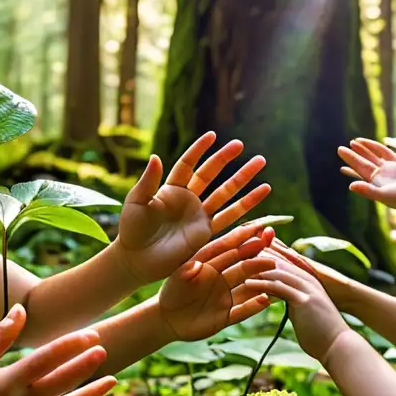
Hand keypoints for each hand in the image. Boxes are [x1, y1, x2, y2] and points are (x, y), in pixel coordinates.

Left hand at [116, 132, 270, 282]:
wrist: (136, 259)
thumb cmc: (131, 230)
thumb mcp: (136, 202)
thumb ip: (148, 182)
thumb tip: (155, 157)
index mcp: (170, 188)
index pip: (187, 164)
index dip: (199, 150)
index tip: (212, 136)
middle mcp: (188, 199)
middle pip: (210, 174)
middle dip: (225, 159)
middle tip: (241, 145)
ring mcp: (198, 215)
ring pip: (225, 192)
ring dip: (243, 178)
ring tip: (260, 162)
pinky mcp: (206, 232)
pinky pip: (230, 216)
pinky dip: (247, 204)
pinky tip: (263, 191)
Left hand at [159, 222, 276, 340]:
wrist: (167, 320)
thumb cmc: (171, 294)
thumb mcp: (175, 281)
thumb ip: (185, 272)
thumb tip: (196, 266)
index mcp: (210, 264)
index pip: (227, 248)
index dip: (241, 237)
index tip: (256, 227)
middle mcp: (221, 278)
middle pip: (241, 265)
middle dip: (256, 255)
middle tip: (270, 246)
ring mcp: (225, 297)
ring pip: (247, 287)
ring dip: (261, 278)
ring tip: (273, 270)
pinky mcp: (226, 316)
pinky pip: (242, 310)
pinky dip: (253, 306)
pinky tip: (266, 300)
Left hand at [242, 254, 349, 360]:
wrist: (338, 346)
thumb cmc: (320, 333)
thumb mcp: (304, 311)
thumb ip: (294, 301)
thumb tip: (282, 302)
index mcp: (307, 281)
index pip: (282, 263)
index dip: (264, 257)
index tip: (245, 256)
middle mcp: (307, 280)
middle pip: (278, 261)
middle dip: (257, 256)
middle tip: (236, 254)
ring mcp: (307, 288)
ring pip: (277, 271)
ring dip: (257, 268)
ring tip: (237, 267)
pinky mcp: (303, 300)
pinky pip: (279, 287)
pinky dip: (262, 283)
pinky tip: (247, 283)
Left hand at [337, 138, 395, 215]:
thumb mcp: (384, 195)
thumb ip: (367, 190)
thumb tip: (350, 186)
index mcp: (374, 183)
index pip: (358, 173)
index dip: (350, 168)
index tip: (341, 166)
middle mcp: (380, 175)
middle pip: (363, 163)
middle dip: (352, 156)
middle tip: (340, 149)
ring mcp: (389, 168)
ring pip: (372, 156)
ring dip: (363, 150)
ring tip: (353, 142)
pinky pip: (385, 152)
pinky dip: (377, 147)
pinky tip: (370, 143)